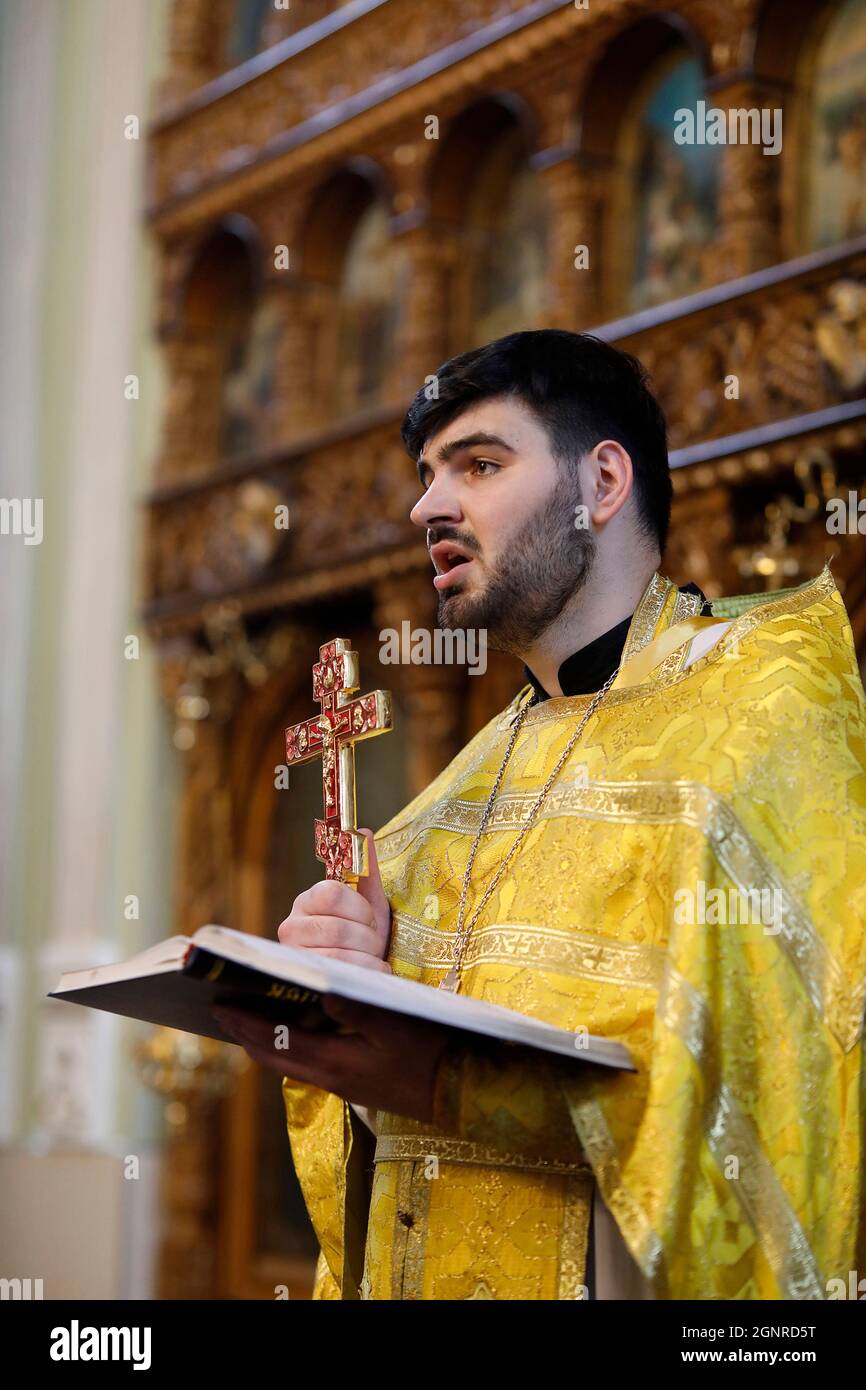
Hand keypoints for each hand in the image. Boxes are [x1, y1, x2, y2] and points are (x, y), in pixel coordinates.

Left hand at [213, 997, 449, 1122]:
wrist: (463, 1093)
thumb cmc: (432, 1052)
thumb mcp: (395, 1023)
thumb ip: (354, 1007)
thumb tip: (317, 987)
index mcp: (334, 1063)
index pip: (276, 1041)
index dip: (245, 1024)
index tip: (219, 1005)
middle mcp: (330, 1077)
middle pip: (275, 1055)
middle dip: (247, 1033)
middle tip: (225, 1011)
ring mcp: (343, 1083)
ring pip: (290, 1061)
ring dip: (267, 1040)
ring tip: (251, 1018)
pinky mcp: (355, 1082)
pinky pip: (308, 1062)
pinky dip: (292, 1044)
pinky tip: (297, 1028)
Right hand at [277, 828, 391, 972]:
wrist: (362, 975)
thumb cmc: (364, 937)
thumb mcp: (370, 902)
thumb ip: (365, 869)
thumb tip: (362, 831)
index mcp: (308, 900)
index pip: (330, 894)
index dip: (359, 909)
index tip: (369, 919)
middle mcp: (291, 926)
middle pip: (337, 929)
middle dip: (368, 938)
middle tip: (374, 943)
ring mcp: (294, 956)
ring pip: (339, 954)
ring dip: (368, 959)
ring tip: (373, 959)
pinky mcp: (302, 980)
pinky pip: (340, 975)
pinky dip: (365, 974)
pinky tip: (370, 973)